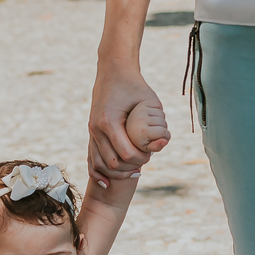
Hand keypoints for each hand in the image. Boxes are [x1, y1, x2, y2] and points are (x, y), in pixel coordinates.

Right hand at [89, 63, 166, 182]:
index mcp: (109, 121)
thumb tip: (163, 144)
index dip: (140, 159)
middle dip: (129, 167)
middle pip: (112, 162)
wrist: (113, 71)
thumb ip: (158, 123)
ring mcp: (91, 130)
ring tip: (132, 174)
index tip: (150, 155)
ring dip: (115, 173)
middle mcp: (97, 128)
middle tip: (143, 164)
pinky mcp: (91, 132)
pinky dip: (98, 172)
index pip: (126, 153)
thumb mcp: (150, 101)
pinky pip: (91, 158)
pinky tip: (107, 182)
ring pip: (99, 163)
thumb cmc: (135, 86)